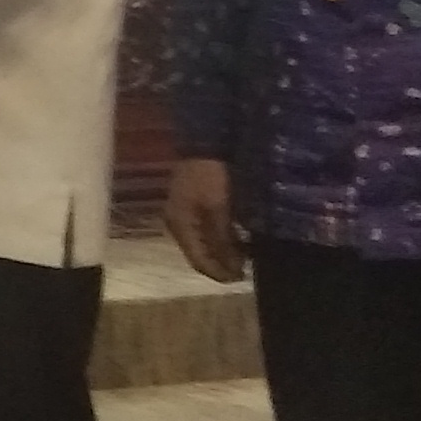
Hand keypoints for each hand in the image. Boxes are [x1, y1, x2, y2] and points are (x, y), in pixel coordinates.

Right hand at [162, 158, 247, 283]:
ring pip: (202, 243)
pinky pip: (204, 231)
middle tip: (244, 270)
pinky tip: (234, 238)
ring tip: (242, 256)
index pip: (198, 261)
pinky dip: (219, 238)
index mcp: (179, 226)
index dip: (219, 273)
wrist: (202, 142)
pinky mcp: (191, 205)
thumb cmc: (209, 176)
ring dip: (220, 252)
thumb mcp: (218, 208)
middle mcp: (177, 224)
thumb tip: (233, 268)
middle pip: (198, 254)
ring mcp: (182, 213)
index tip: (241, 279)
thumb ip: (223, 239)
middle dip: (220, 264)